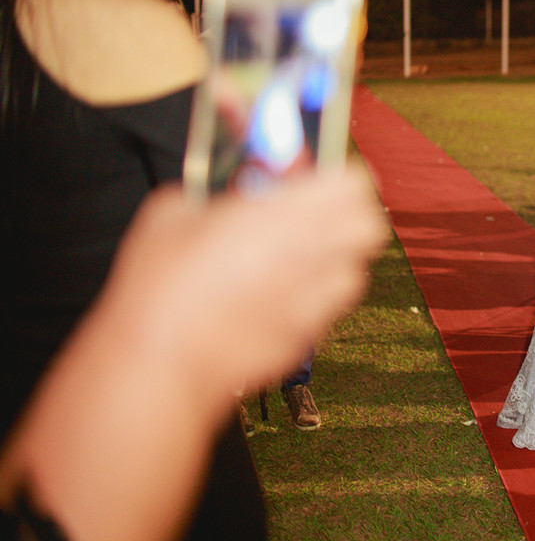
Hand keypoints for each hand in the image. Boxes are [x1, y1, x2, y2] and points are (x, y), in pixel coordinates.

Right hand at [102, 167, 388, 391]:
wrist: (159, 366)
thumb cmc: (160, 290)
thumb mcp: (175, 211)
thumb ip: (217, 189)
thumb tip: (238, 183)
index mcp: (285, 217)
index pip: (353, 183)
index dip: (337, 175)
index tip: (315, 174)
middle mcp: (312, 259)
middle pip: (368, 225)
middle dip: (346, 213)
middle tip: (311, 212)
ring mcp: (315, 303)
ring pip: (354, 269)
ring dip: (333, 256)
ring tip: (292, 255)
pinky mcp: (307, 338)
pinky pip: (328, 307)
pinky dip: (312, 295)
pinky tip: (275, 295)